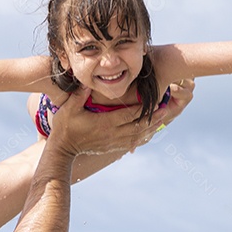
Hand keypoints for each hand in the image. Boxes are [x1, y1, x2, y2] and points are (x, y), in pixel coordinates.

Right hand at [48, 85, 190, 156]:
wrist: (63, 150)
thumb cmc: (65, 128)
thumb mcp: (69, 109)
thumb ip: (79, 95)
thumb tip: (87, 82)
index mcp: (105, 123)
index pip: (129, 114)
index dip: (143, 108)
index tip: (154, 100)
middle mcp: (113, 134)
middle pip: (139, 125)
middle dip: (154, 117)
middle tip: (167, 108)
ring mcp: (114, 142)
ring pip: (138, 135)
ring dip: (152, 127)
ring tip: (164, 118)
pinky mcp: (113, 147)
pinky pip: (133, 143)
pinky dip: (144, 137)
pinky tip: (151, 132)